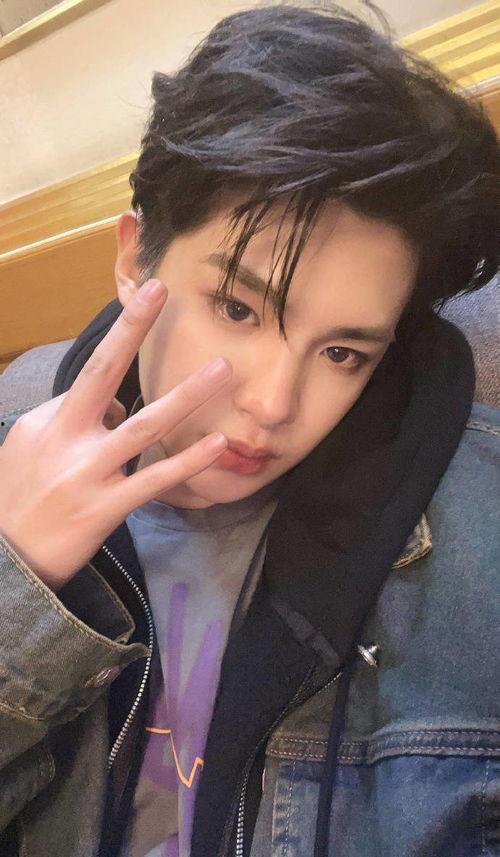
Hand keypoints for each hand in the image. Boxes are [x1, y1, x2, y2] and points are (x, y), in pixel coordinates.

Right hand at [0, 280, 231, 590]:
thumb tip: (118, 406)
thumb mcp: (30, 449)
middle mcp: (65, 438)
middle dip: (130, 327)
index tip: (146, 308)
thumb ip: (74, 422)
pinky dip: (188, 460)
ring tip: (222, 367)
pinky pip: (154, 479)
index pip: (92, 387)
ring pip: (143, 426)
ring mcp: (87, 473)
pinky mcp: (106, 508)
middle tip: (159, 289)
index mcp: (45, 420)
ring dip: (186, 395)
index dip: (119, 380)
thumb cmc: (17, 499)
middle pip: (102, 372)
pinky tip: (217, 443)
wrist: (5, 561)